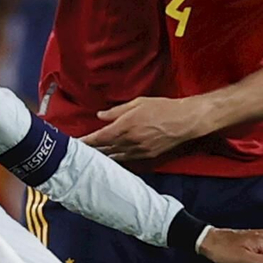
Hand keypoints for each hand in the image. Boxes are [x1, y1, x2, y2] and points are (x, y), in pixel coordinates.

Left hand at [83, 97, 204, 161]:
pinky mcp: (147, 155)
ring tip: (92, 156)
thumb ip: (116, 111)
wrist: (185, 121)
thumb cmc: (162, 108)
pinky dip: (117, 158)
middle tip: (81, 151)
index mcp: (125, 126)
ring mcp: (138, 150)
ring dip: (103, 156)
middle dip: (92, 150)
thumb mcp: (137, 103)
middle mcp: (129, 141)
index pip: (100, 137)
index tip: (78, 143)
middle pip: (105, 149)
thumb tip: (100, 116)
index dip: (87, 141)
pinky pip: (127, 159)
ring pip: (115, 156)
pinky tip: (111, 158)